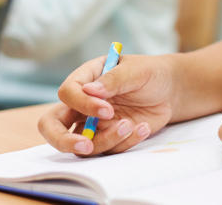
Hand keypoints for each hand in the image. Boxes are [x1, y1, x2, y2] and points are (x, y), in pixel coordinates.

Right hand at [38, 53, 178, 156]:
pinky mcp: (107, 138)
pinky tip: (143, 127)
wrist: (169, 91)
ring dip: (107, 140)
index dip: (83, 104)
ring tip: (131, 125)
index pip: (68, 93)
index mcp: (85, 78)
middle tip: (85, 146)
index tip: (107, 110)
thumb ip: (113, 79)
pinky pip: (107, 149)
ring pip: (82, 144)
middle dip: (62, 140)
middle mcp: (82, 103)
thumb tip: (89, 91)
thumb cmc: (149, 73)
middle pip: (52, 126)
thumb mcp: (135, 70)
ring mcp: (93, 124)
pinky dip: (125, 142)